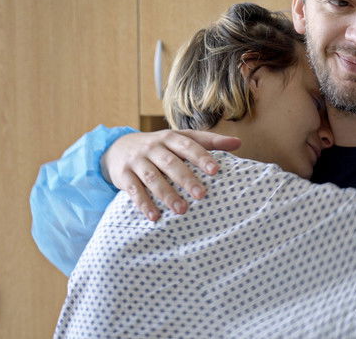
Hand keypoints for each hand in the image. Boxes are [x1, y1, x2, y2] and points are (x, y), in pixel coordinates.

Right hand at [101, 129, 240, 220]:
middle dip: (186, 179)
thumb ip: (208, 141)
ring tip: (181, 210)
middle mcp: (153, 147)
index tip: (215, 170)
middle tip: (202, 195)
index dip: (201, 157)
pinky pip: (134, 191)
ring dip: (167, 194)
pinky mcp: (123, 176)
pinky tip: (155, 217)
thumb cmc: (159, 146)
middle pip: (171, 163)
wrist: (117, 147)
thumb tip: (238, 143)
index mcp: (170, 138)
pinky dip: (144, 204)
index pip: (187, 145)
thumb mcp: (180, 138)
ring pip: (152, 178)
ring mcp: (137, 161)